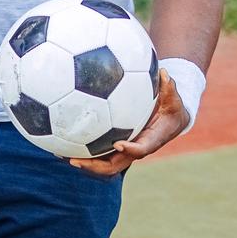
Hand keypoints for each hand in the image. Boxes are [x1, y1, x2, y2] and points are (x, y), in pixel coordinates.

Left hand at [70, 70, 189, 176]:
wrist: (170, 122)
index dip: (130, 149)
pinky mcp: (115, 147)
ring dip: (84, 162)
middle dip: (95, 165)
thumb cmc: (172, 108)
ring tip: (62, 154)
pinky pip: (98, 154)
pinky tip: (63, 141)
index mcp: (151, 141)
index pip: (141, 150)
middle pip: (114, 166)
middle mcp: (135, 150)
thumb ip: (169, 88)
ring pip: (102, 164)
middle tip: (75, 159)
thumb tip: (164, 72)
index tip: (118, 143)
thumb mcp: (174, 99)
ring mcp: (124, 151)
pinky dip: (82, 151)